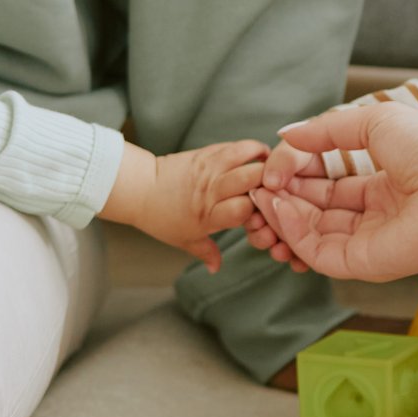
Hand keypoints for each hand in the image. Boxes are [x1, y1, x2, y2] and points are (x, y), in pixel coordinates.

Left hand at [131, 140, 267, 271]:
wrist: (139, 188)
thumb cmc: (162, 218)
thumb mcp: (184, 240)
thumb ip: (207, 253)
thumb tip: (217, 269)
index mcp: (208, 215)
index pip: (245, 209)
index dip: (261, 211)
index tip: (268, 213)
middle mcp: (211, 190)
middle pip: (250, 179)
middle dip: (269, 182)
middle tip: (278, 187)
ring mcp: (209, 168)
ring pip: (246, 156)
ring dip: (263, 160)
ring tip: (272, 168)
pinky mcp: (206, 152)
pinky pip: (235, 146)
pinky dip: (251, 149)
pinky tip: (258, 156)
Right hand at [245, 141, 376, 271]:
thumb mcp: (376, 121)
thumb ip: (328, 129)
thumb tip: (287, 135)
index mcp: (384, 186)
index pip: (330, 185)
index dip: (298, 175)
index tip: (275, 164)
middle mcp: (376, 217)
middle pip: (316, 212)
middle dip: (283, 198)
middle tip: (257, 184)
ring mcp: (367, 242)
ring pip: (311, 235)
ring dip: (278, 216)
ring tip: (258, 196)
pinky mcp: (360, 263)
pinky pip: (316, 251)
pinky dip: (290, 232)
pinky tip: (277, 206)